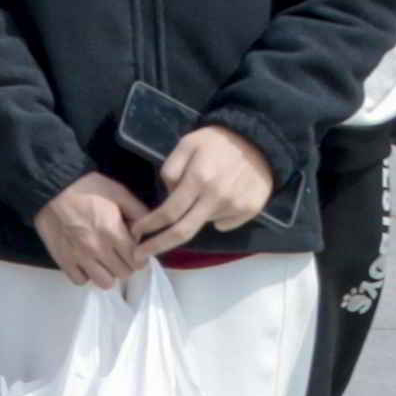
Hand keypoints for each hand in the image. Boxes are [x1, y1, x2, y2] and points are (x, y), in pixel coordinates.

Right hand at [37, 173, 152, 289]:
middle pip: (124, 273)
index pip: (138, 261)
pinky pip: (80, 280)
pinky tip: (86, 262)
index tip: (133, 249)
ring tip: (103, 260)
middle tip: (119, 252)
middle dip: (126, 264)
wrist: (50, 186)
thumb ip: (139, 212)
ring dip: (107, 272)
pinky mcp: (62, 260)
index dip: (140, 256)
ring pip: (105, 282)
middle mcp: (97, 249)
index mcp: (113, 232)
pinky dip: (85, 274)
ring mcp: (78, 257)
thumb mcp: (119, 192)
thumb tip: (148, 231)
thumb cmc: (87, 187)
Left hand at [139, 123, 275, 249]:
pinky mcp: (250, 211)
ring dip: (192, 218)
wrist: (259, 140)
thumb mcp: (186, 144)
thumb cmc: (216, 141)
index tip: (135, 233)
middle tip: (140, 255)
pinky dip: (214, 217)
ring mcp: (235, 206)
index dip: (149, 225)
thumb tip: (168, 196)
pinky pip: (224, 223)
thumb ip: (171, 170)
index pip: (168, 212)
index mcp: (198, 178)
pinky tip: (218, 199)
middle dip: (158, 245)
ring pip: (203, 224)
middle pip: (183, 231)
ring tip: (199, 196)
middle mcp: (217, 197)